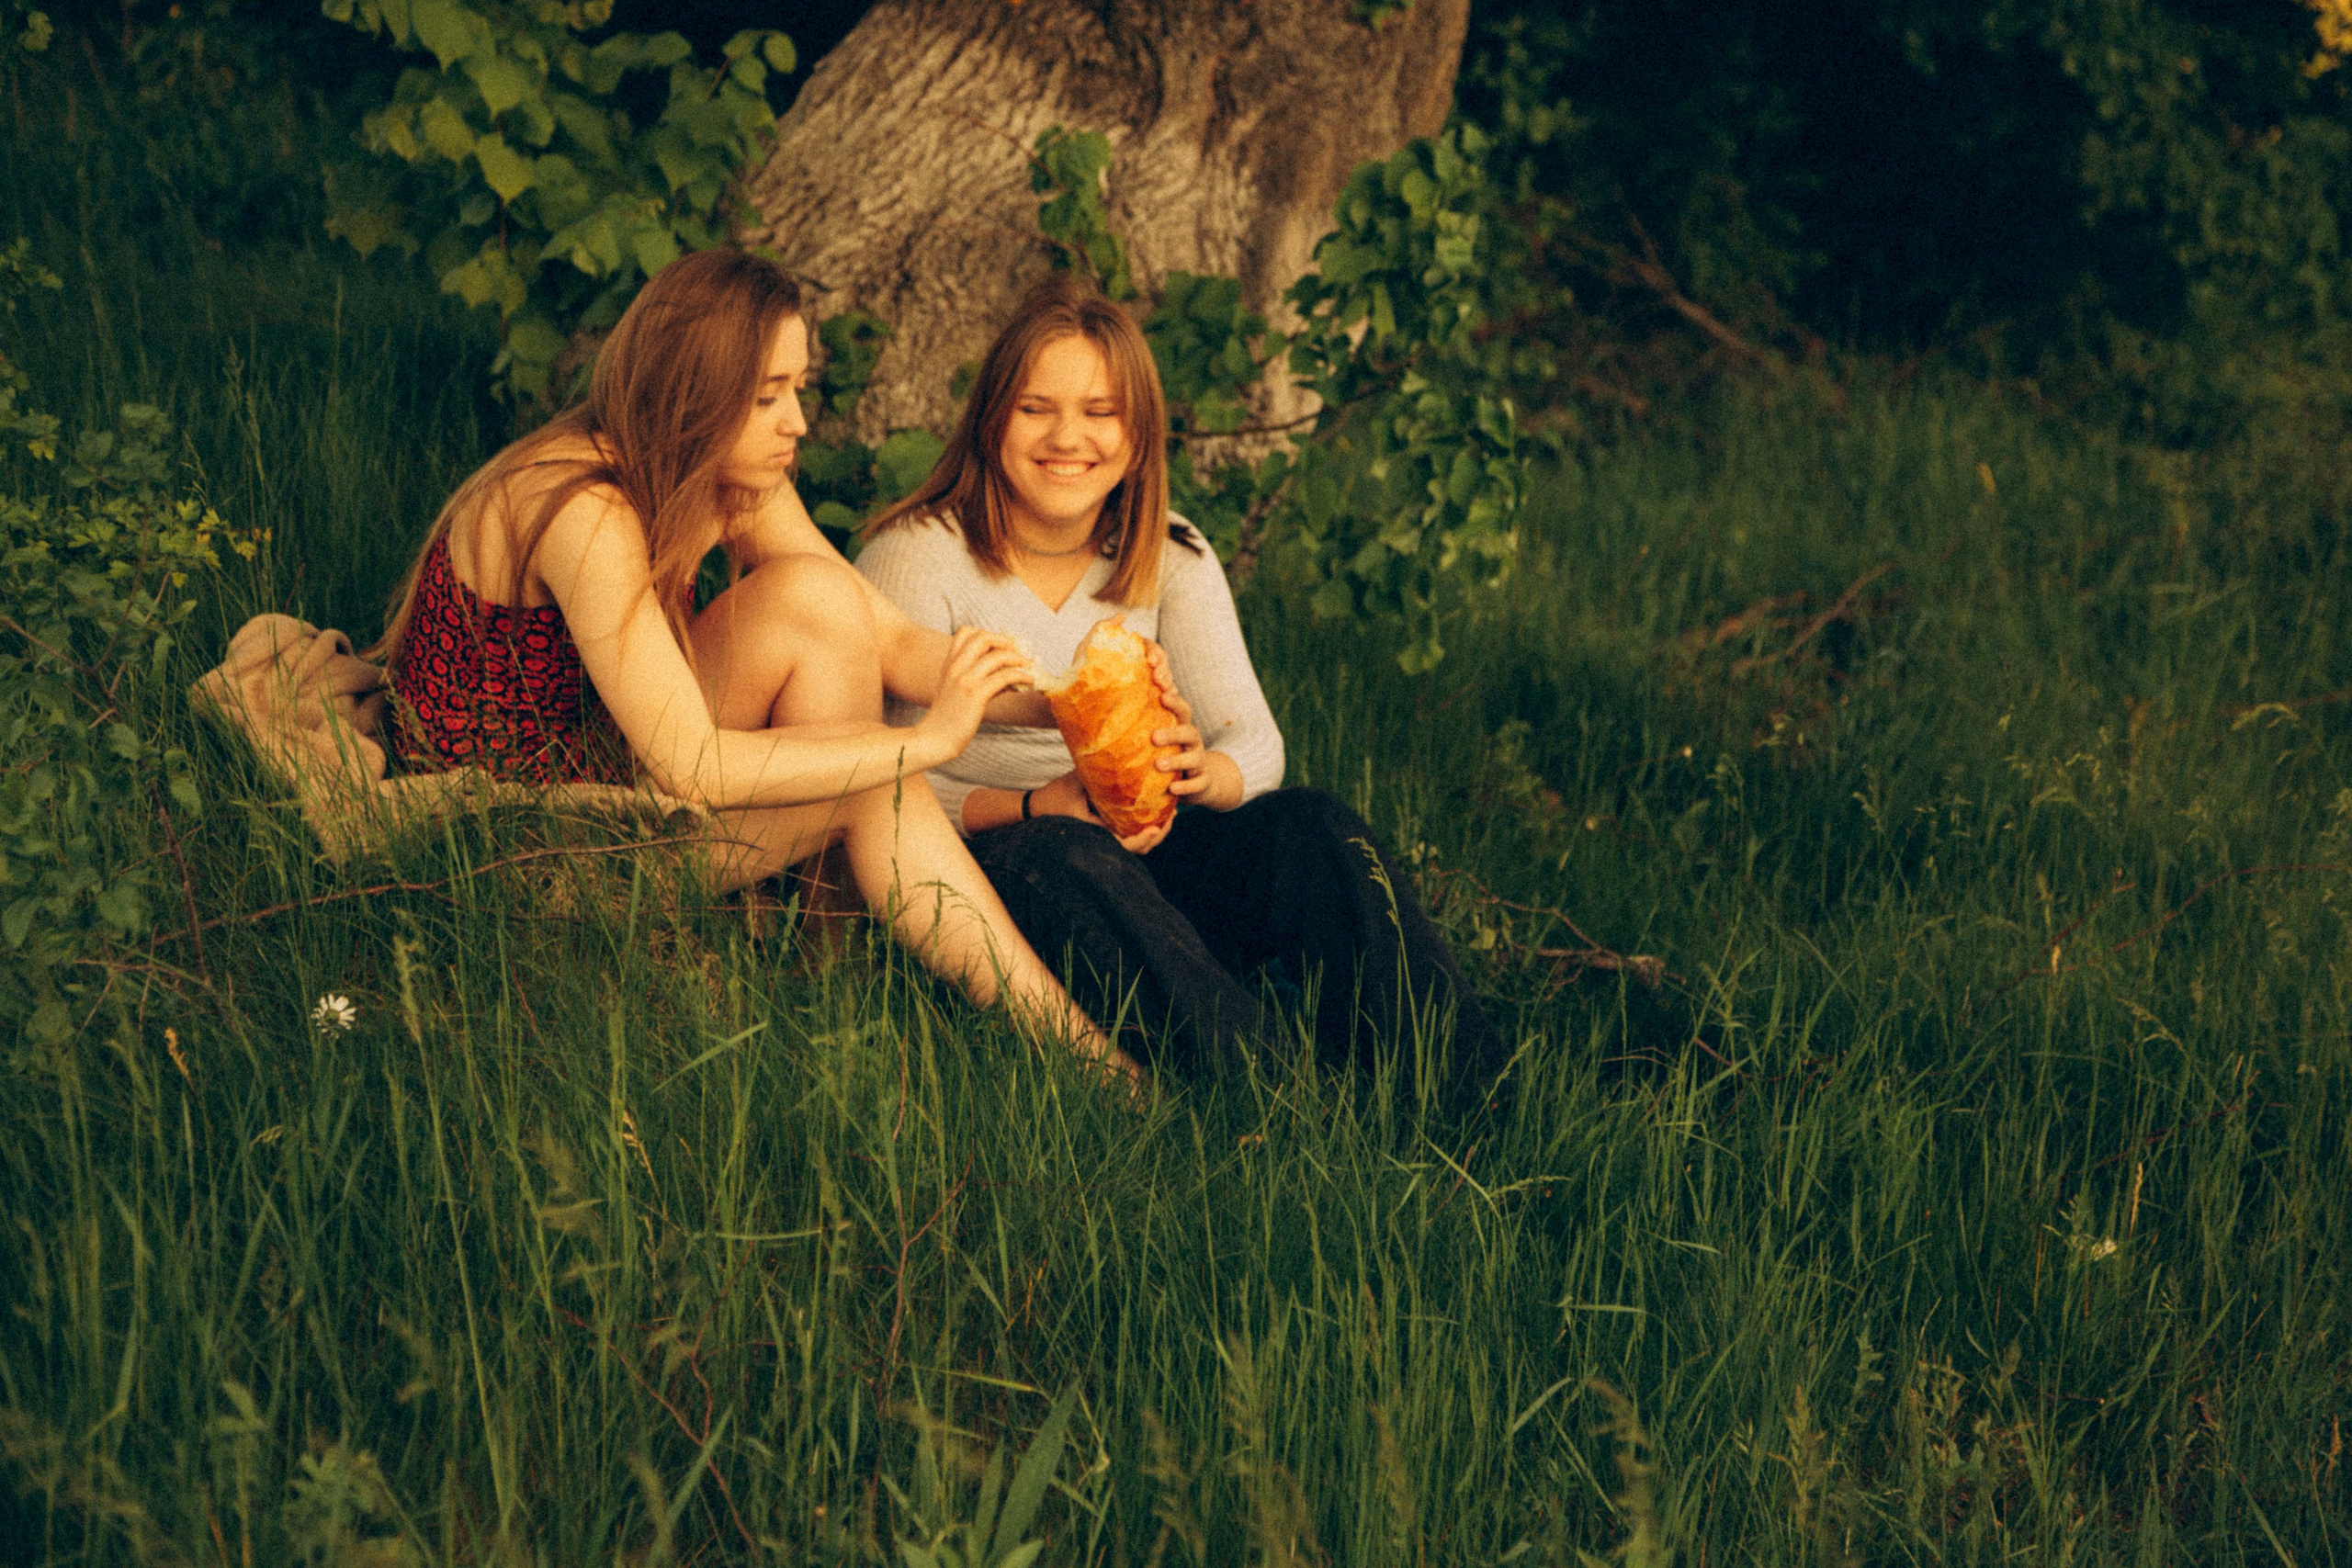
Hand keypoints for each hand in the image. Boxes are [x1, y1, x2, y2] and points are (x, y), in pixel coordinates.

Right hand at [916, 628, 1032, 754]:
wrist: (934, 739)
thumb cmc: (948, 718)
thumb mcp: (957, 691)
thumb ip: (978, 679)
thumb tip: (1010, 676)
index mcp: (950, 663)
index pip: (966, 632)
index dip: (988, 635)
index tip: (1002, 647)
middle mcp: (956, 667)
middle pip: (982, 637)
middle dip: (1005, 641)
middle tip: (1018, 652)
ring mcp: (964, 680)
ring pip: (996, 656)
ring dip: (1018, 659)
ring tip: (1029, 666)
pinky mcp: (975, 695)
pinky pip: (1004, 677)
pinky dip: (1021, 676)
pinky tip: (1029, 681)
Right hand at [1029, 769, 1174, 854]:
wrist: (1037, 808)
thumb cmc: (1055, 795)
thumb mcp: (1076, 782)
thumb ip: (1098, 774)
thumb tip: (1123, 755)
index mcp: (1094, 833)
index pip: (1123, 845)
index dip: (1142, 840)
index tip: (1156, 828)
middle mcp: (1101, 840)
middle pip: (1136, 850)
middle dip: (1157, 837)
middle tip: (1173, 816)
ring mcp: (1104, 839)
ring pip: (1135, 846)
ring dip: (1154, 833)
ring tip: (1170, 814)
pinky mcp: (1106, 833)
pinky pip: (1129, 836)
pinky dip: (1144, 828)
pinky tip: (1157, 813)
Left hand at [1139, 637, 1206, 801]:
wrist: (1197, 780)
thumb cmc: (1168, 754)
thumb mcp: (1157, 739)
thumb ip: (1138, 726)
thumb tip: (1098, 710)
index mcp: (1180, 727)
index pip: (1181, 709)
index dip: (1174, 701)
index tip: (1162, 694)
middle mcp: (1193, 742)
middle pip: (1190, 731)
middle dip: (1173, 733)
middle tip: (1153, 737)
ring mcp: (1199, 762)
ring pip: (1195, 757)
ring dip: (1177, 760)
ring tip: (1158, 764)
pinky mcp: (1203, 781)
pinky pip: (1198, 783)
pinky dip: (1186, 786)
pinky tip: (1172, 789)